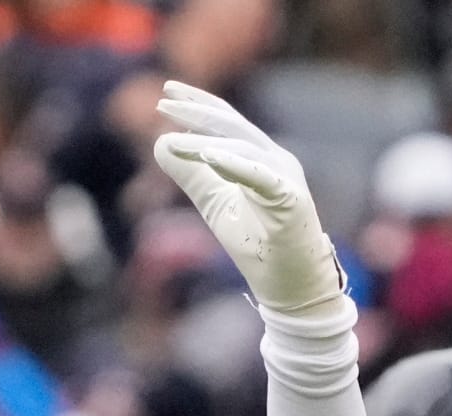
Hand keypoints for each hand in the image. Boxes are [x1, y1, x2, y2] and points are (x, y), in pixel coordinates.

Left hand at [153, 81, 347, 319]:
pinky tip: (209, 157)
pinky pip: (262, 178)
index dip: (198, 105)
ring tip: (173, 139)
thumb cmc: (257, 245)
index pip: (226, 123)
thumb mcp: (214, 204)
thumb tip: (159, 144)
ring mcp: (286, 179)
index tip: (166, 93)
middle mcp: (275, 160)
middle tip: (162, 100)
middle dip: (196, 112)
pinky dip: (236, 165)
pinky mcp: (292, 202)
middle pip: (233, 127)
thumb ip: (192, 175)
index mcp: (259, 158)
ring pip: (242, 150)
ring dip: (205, 143)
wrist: (290, 286)